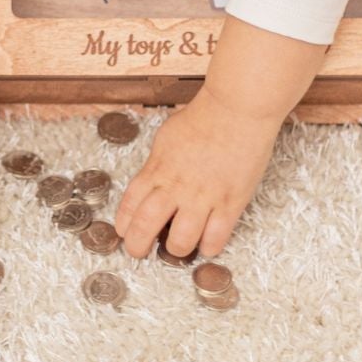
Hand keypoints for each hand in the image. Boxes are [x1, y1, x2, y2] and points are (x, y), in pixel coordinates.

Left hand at [112, 89, 280, 260]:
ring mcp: (203, 197)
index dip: (124, 224)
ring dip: (176, 250)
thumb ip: (157, 164)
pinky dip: (208, 247)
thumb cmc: (203, 117)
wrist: (236, 109)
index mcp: (157, 169)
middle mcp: (175, 186)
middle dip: (137, 246)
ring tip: (177, 248)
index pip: (130, 204)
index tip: (124, 232)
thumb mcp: (166, 139)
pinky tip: (206, 244)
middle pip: (146, 226)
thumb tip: (152, 182)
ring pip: (181, 241)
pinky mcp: (230, 203)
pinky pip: (216, 238)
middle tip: (139, 252)